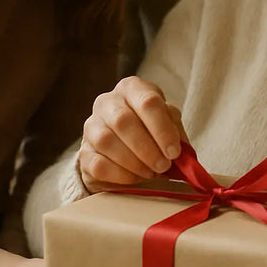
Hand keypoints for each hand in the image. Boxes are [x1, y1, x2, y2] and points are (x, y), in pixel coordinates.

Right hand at [78, 76, 186, 191]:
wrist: (123, 149)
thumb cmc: (151, 130)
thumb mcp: (168, 124)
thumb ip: (176, 134)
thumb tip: (183, 154)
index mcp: (132, 88)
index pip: (148, 102)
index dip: (163, 130)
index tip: (174, 152)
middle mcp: (107, 102)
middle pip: (124, 121)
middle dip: (147, 148)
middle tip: (163, 166)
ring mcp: (91, 126)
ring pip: (107, 142)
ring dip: (134, 162)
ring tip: (151, 172)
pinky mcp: (83, 153)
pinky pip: (98, 164)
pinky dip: (121, 175)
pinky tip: (135, 178)